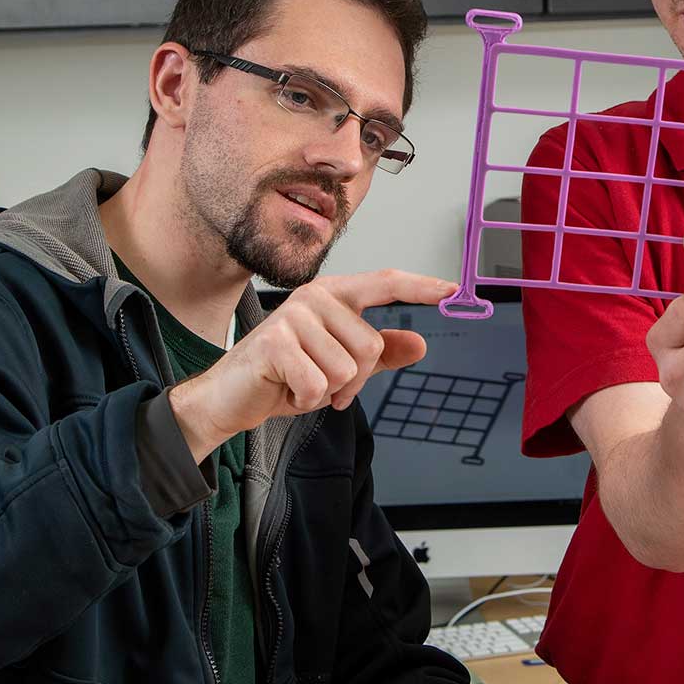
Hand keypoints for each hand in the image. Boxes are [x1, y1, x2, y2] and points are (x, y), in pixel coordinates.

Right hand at [169, 270, 455, 458]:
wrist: (230, 396)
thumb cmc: (284, 376)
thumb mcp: (339, 367)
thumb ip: (379, 354)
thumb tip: (419, 344)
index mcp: (332, 296)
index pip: (383, 284)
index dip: (419, 286)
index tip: (453, 290)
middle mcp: (313, 297)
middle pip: (370, 346)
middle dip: (352, 380)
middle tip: (321, 382)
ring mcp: (293, 317)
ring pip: (346, 370)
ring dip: (327, 391)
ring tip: (299, 382)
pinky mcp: (275, 343)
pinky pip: (318, 385)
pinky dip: (305, 399)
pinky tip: (285, 388)